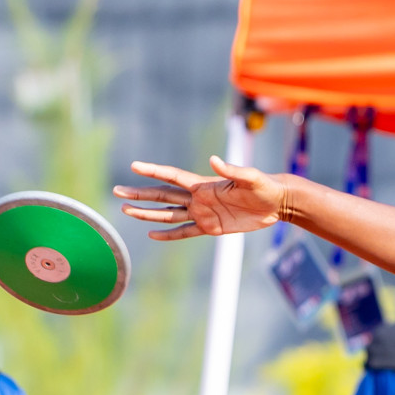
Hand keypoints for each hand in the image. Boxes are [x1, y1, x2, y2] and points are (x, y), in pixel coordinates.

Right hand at [115, 157, 287, 239]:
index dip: (154, 171)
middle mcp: (199, 198)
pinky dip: (169, 234)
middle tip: (117, 191)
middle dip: (140, 193)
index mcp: (204, 184)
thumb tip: (214, 160)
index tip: (134, 166)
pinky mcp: (212, 228)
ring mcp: (203, 213)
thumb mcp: (251, 177)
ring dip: (148, 213)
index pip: (173, 176)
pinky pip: (185, 232)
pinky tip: (152, 234)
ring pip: (169, 213)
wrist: (277, 203)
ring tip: (126, 211)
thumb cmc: (265, 186)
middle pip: (163, 195)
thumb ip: (232, 170)